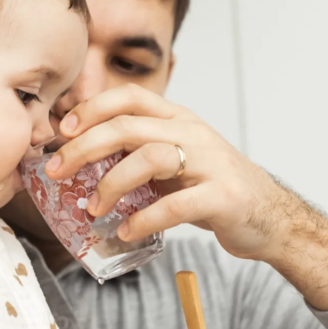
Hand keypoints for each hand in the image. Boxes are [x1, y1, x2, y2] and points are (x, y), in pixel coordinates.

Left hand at [44, 84, 286, 261]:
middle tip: (57, 172)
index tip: (62, 131)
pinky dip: (145, 220)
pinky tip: (126, 232)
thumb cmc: (213, 188)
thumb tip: (80, 159)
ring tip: (93, 209)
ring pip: (150, 159)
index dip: (92, 108)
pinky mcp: (222, 197)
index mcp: (179, 120)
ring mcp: (210, 164)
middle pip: (128, 126)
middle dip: (84, 148)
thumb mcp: (177, 160)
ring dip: (112, 185)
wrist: (270, 216)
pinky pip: (175, 205)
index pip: (130, 96)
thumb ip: (140, 153)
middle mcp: (193, 134)